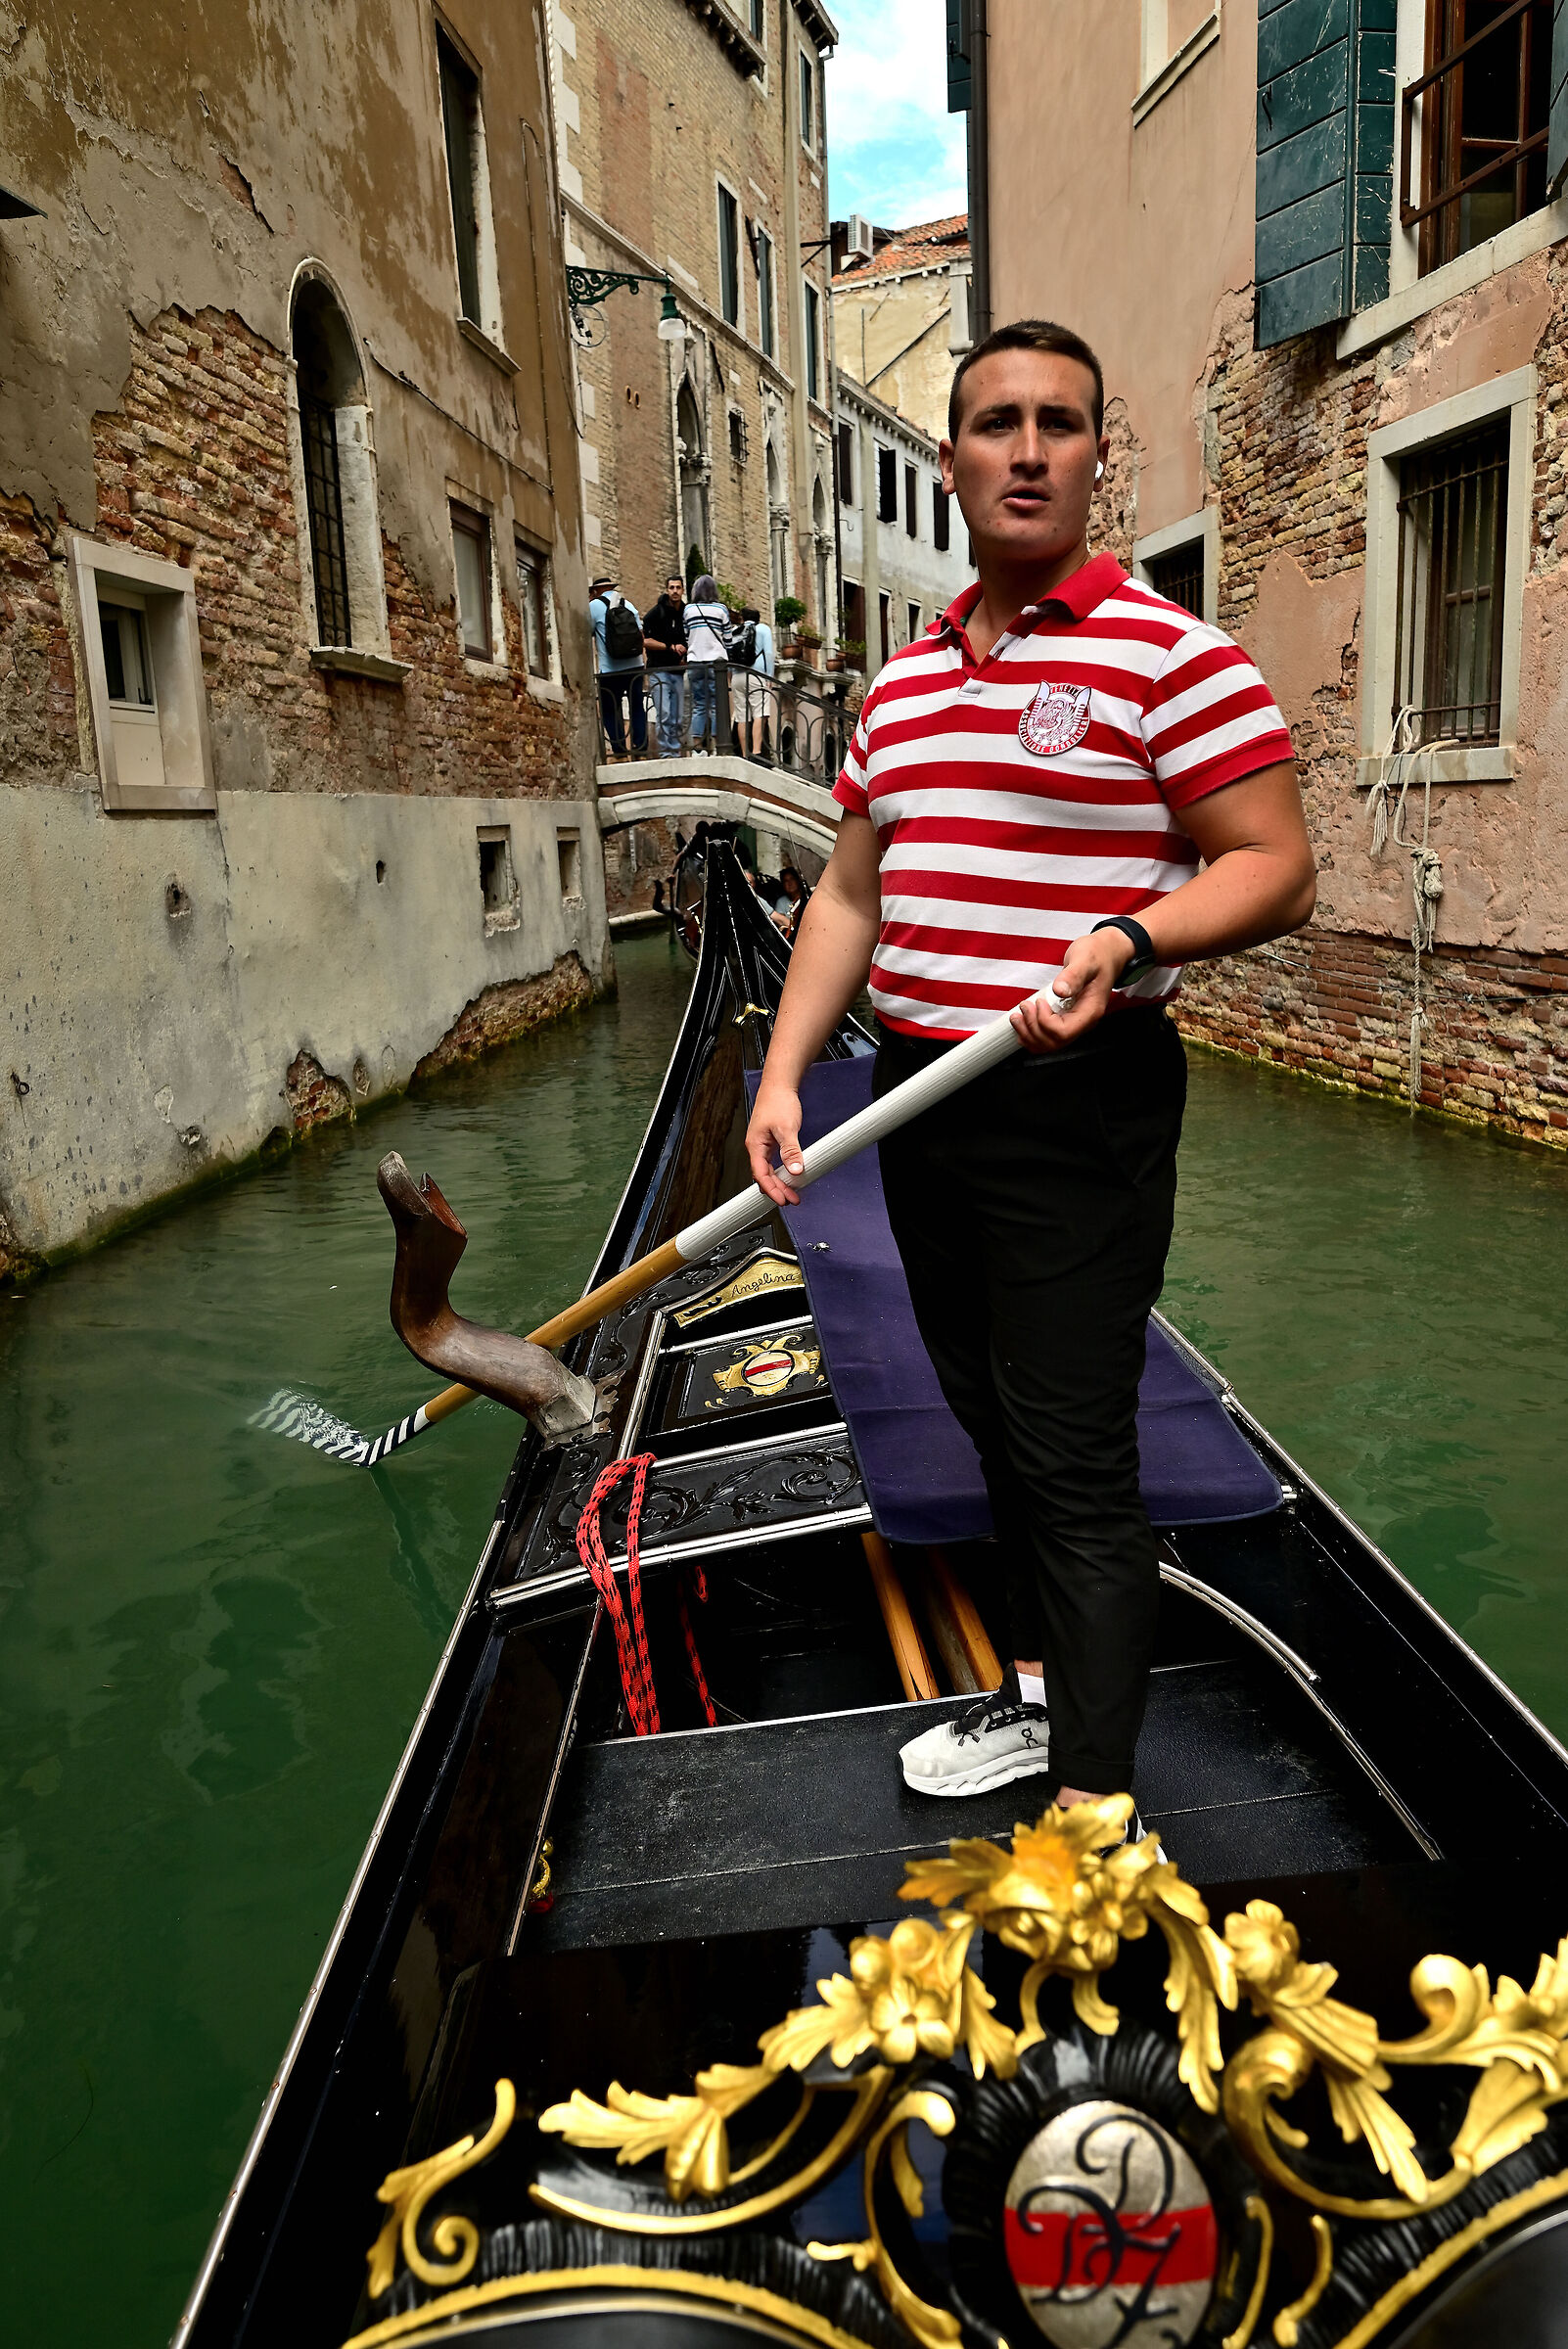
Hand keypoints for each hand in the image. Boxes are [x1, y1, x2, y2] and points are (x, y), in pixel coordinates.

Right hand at [746, 1081, 805, 1204]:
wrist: (780, 1084)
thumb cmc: (778, 1101)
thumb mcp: (787, 1128)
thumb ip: (791, 1151)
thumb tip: (795, 1170)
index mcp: (755, 1145)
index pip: (761, 1175)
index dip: (771, 1189)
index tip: (782, 1200)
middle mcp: (757, 1146)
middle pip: (764, 1175)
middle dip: (777, 1189)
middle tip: (792, 1199)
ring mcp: (763, 1144)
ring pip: (769, 1169)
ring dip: (781, 1181)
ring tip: (793, 1190)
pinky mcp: (771, 1140)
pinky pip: (774, 1161)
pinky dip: (782, 1170)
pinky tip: (791, 1173)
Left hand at [1010, 927, 1135, 1052]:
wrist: (1107, 953)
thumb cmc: (1098, 955)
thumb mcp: (1085, 959)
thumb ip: (1073, 975)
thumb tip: (1060, 990)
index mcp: (1090, 1011)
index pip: (1063, 1032)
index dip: (1045, 1021)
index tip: (1039, 1001)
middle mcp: (1084, 1021)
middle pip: (1055, 1042)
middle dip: (1033, 1028)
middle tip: (1023, 1007)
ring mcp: (1076, 1021)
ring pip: (1050, 1044)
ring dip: (1029, 1034)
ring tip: (1017, 1017)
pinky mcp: (1067, 1018)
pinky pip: (1049, 1036)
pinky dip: (1032, 1034)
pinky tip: (1023, 1024)